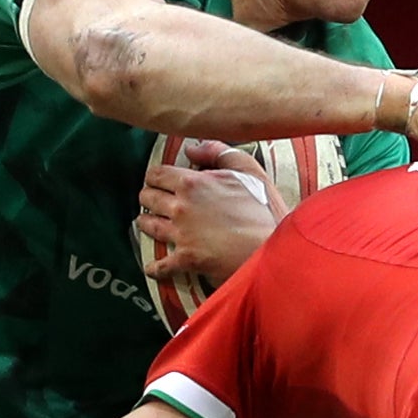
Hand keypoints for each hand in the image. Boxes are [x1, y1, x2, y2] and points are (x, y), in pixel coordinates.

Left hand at [135, 140, 279, 287]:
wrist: (271, 248)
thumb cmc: (263, 210)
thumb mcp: (248, 170)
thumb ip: (218, 152)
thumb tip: (191, 149)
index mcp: (192, 182)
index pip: (156, 174)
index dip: (155, 176)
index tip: (158, 180)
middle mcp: (180, 207)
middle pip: (147, 197)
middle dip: (148, 197)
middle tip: (153, 200)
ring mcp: (181, 234)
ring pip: (148, 226)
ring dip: (146, 224)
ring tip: (148, 224)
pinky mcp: (186, 259)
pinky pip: (160, 265)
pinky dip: (154, 267)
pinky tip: (152, 267)